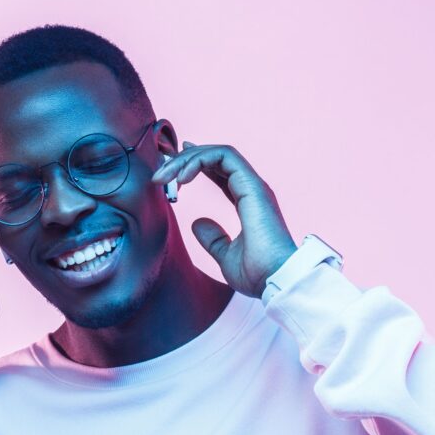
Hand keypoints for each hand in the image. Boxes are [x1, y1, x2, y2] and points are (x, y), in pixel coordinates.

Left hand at [150, 141, 297, 297]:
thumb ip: (214, 239)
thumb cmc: (258, 274)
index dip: (197, 163)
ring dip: (188, 159)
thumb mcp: (226, 256)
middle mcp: (252, 189)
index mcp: (248, 202)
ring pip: (219, 153)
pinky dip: (201, 160)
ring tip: (166, 176)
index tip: (174, 166)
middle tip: (159, 177)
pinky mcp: (252, 185)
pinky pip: (225, 157)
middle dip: (184, 162)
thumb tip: (198, 223)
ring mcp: (254, 185)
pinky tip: (183, 176)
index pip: (221, 171)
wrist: (276, 280)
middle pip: (216, 159)